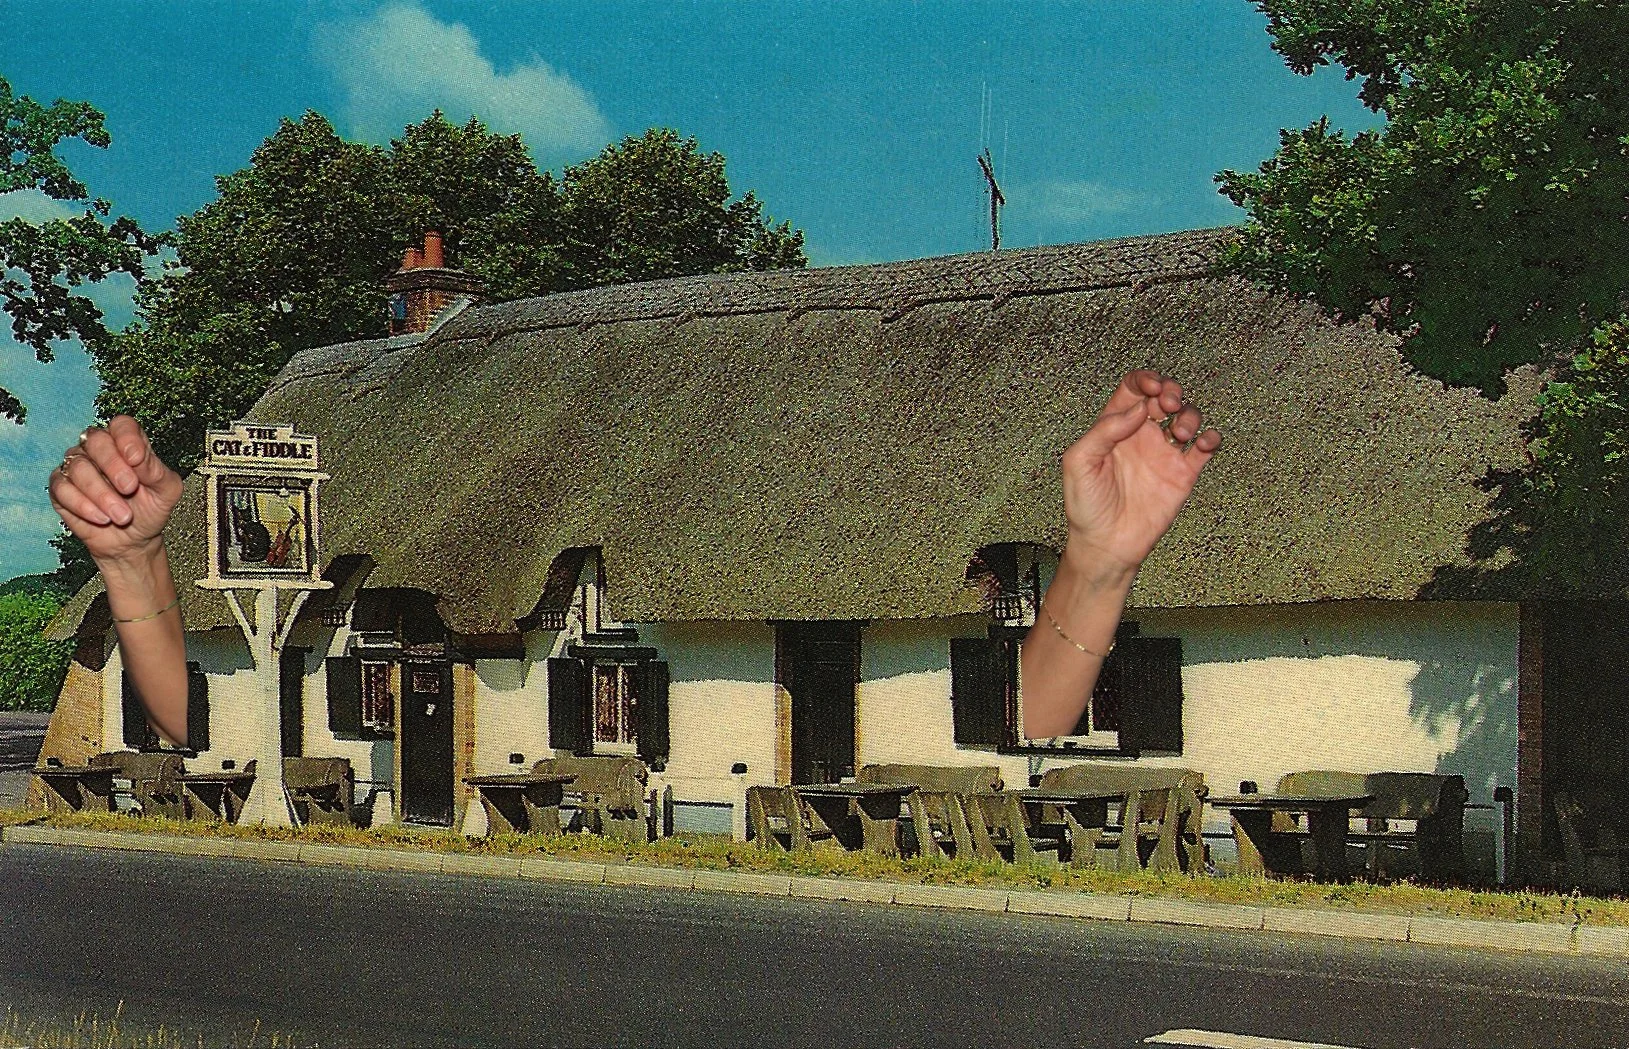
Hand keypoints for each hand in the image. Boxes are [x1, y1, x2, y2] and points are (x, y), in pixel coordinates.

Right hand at [47, 416, 183, 565]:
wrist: (133, 541)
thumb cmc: (150, 510)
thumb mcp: (166, 491)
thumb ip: (156, 470)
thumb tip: (136, 455)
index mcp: (128, 444)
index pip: (122, 425)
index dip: (127, 437)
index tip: (136, 458)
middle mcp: (99, 450)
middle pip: (96, 440)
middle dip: (113, 466)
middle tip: (129, 489)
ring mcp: (77, 467)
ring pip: (78, 467)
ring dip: (101, 493)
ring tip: (122, 515)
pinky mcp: (60, 487)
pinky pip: (62, 488)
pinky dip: (83, 505)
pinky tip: (101, 518)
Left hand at [1059, 369, 1221, 577]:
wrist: (1106, 546)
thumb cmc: (1086, 507)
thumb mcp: (1079, 462)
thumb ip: (1104, 430)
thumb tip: (1137, 408)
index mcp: (1114, 427)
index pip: (1133, 389)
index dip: (1145, 380)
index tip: (1152, 387)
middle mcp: (1140, 436)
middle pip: (1164, 397)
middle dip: (1171, 391)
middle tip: (1169, 403)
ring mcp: (1163, 454)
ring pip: (1187, 417)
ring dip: (1190, 415)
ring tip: (1181, 433)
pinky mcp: (1182, 474)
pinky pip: (1205, 448)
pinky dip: (1211, 438)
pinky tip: (1203, 442)